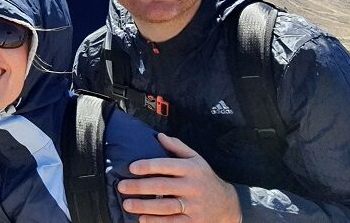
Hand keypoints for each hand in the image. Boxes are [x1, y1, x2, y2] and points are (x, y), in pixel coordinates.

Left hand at [117, 133, 241, 221]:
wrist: (227, 205)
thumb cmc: (205, 179)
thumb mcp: (196, 159)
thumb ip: (178, 147)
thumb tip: (159, 136)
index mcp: (191, 169)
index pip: (167, 165)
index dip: (148, 166)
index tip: (131, 167)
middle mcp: (192, 187)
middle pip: (162, 186)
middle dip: (139, 187)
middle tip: (121, 186)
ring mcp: (194, 206)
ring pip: (166, 206)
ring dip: (144, 206)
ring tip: (127, 204)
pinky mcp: (194, 221)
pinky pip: (173, 222)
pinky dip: (157, 222)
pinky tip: (143, 219)